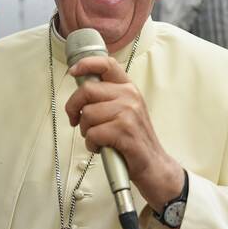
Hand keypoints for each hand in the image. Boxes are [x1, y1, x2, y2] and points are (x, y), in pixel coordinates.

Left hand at [66, 56, 183, 209]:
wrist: (154, 164)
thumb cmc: (134, 139)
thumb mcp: (125, 111)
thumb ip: (107, 98)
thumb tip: (80, 91)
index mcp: (129, 88)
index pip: (106, 64)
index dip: (86, 64)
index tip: (73, 72)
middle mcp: (130, 96)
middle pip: (87, 90)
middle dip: (73, 107)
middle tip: (75, 119)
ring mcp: (128, 113)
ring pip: (87, 114)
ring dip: (85, 130)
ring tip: (97, 138)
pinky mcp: (124, 131)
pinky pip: (92, 133)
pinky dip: (91, 144)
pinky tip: (101, 147)